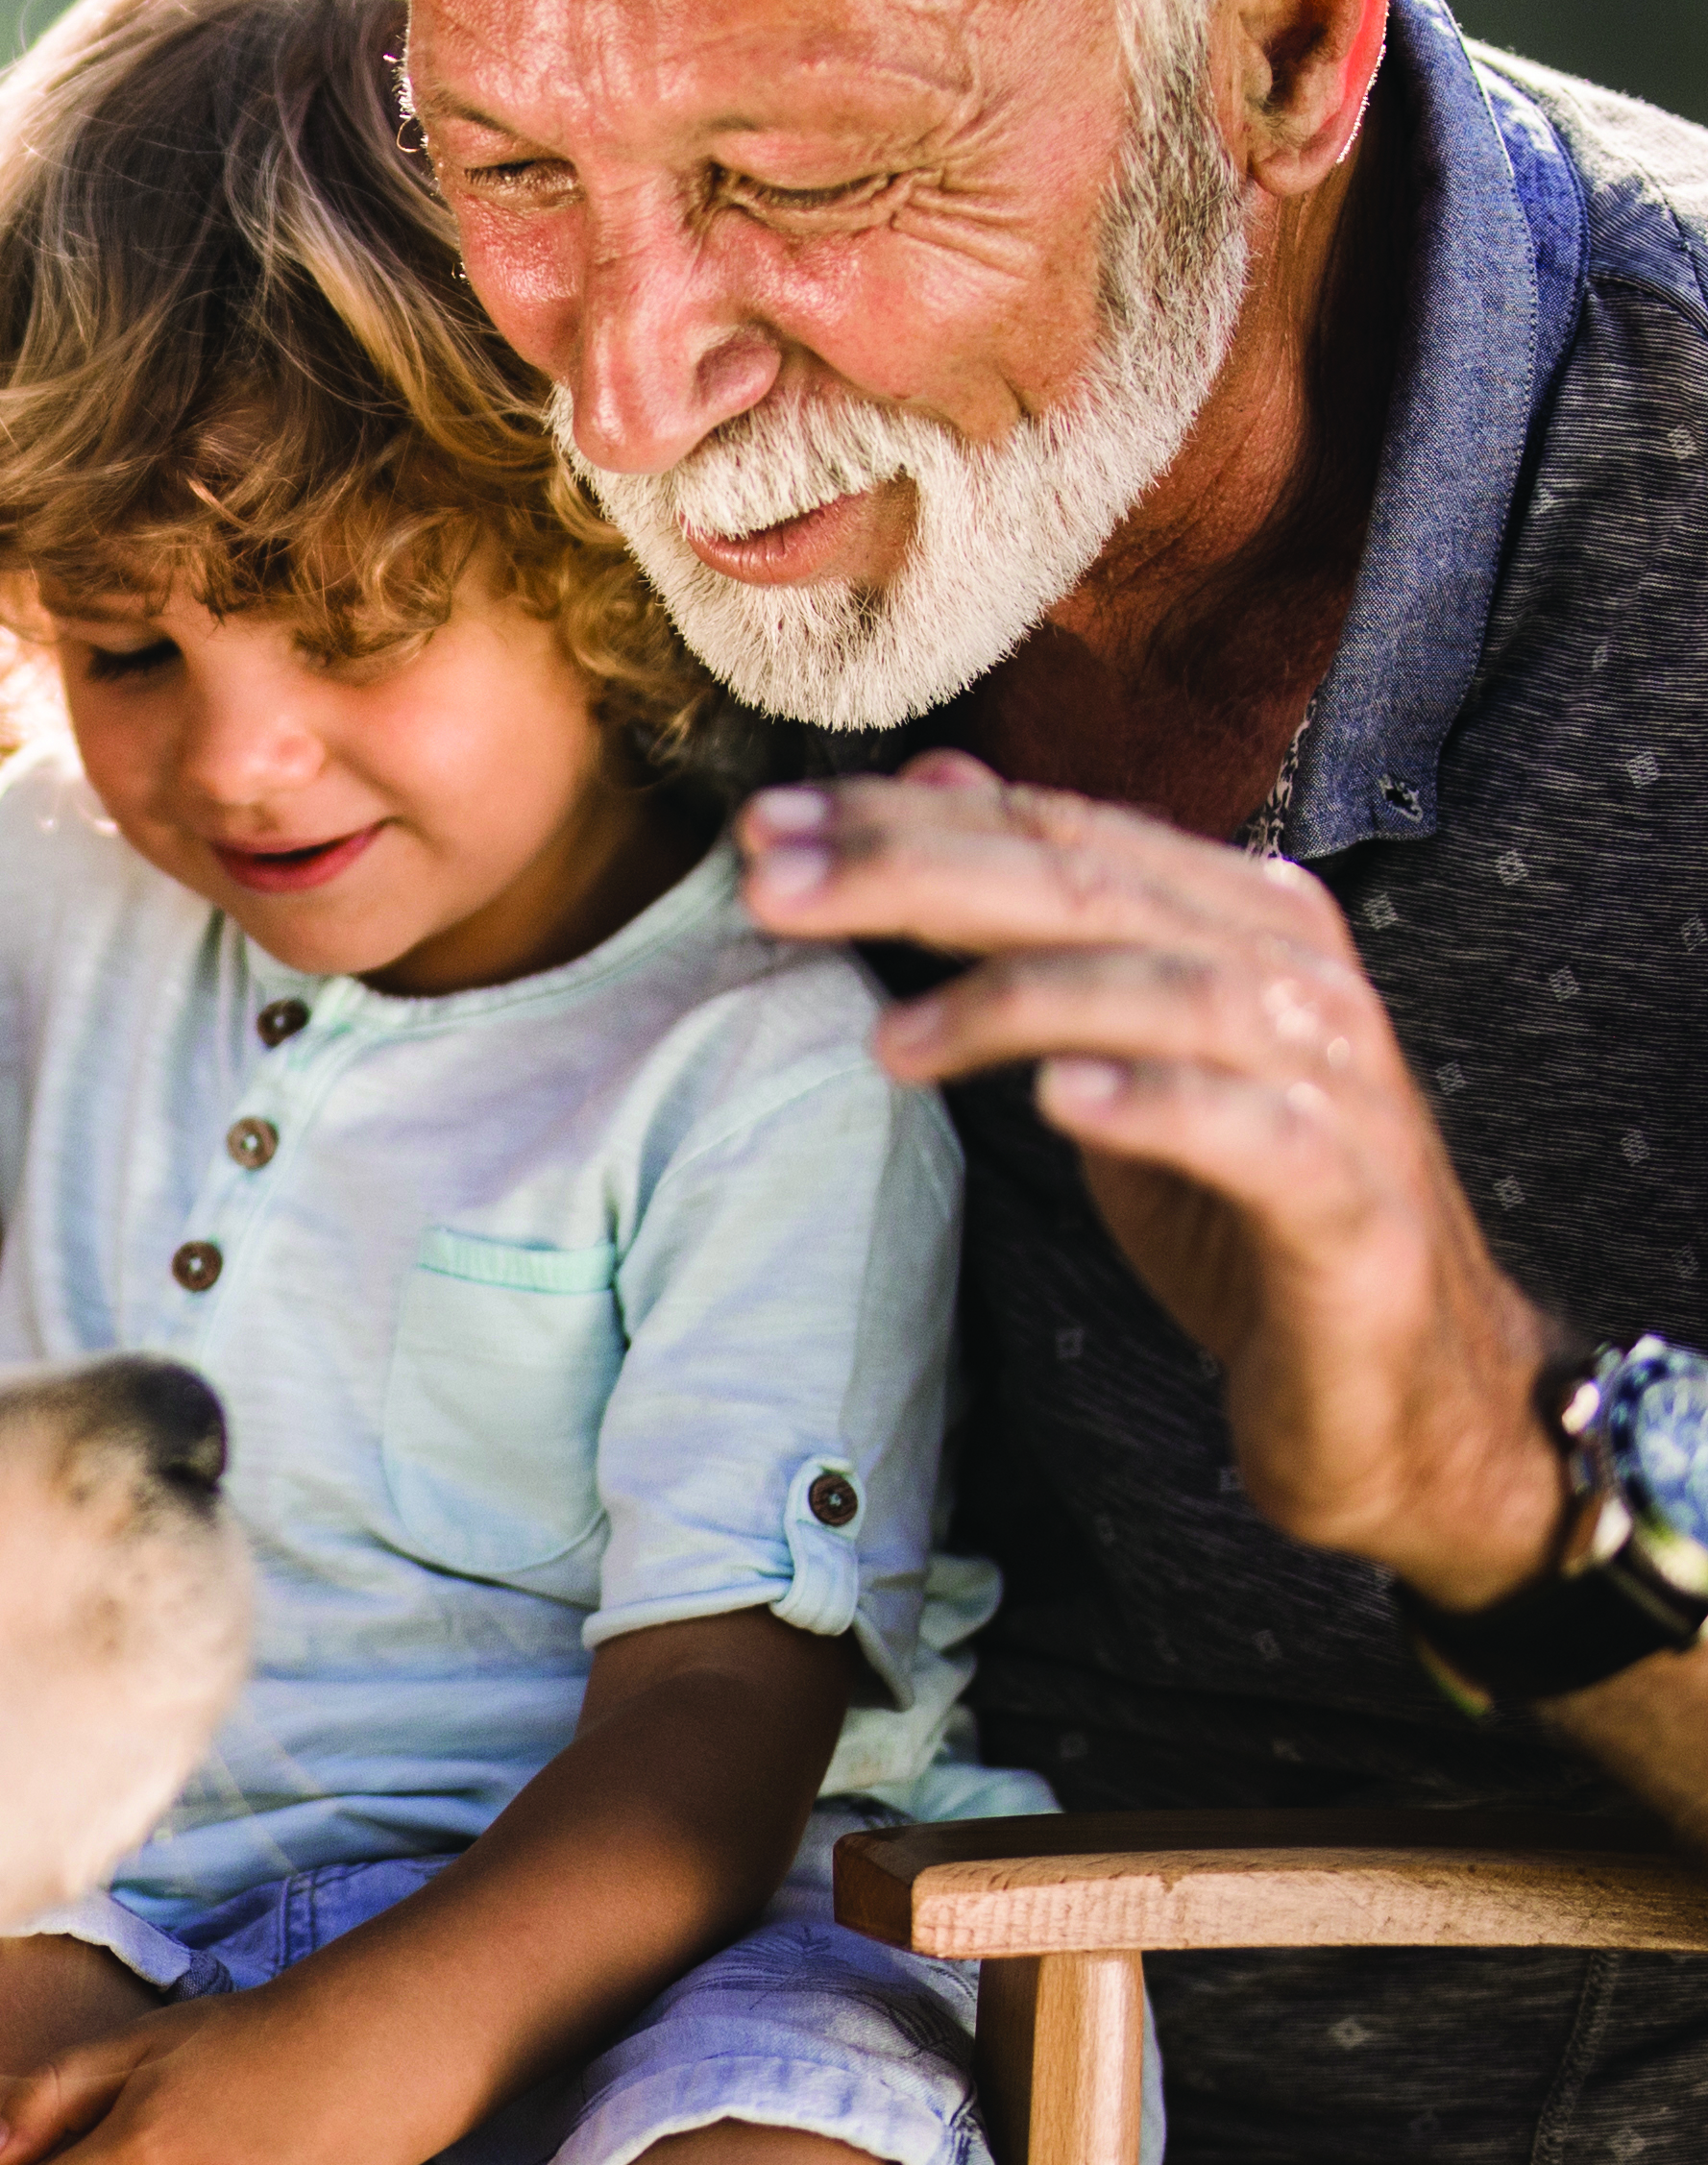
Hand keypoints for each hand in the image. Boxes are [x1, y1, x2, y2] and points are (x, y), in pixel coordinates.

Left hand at [740, 754, 1565, 1608]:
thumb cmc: (1240, 1209)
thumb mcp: (1121, 1046)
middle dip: (915, 874)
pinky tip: (1060, 1103)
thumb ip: (1041, 916)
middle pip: (1085, 887)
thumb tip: (934, 780)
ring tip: (886, 1040)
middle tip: (773, 887)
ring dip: (1010, 999)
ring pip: (1161, 989)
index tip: (766, 828)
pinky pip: (1250, 1131)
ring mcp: (1333, 1079)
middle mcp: (1292, 971)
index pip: (1052, 830)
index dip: (902, 821)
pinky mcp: (1349, 1198)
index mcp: (1239, 910)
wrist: (1398, 1384)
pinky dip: (1156, 1105)